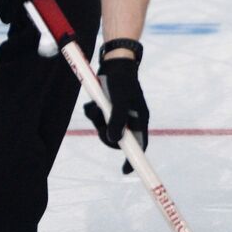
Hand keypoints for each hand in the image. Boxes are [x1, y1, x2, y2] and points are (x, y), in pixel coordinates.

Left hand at [83, 57, 148, 173]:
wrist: (114, 61)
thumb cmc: (121, 80)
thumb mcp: (119, 101)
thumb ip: (116, 120)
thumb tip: (114, 140)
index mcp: (139, 119)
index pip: (140, 144)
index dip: (134, 158)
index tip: (125, 171)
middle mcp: (130, 118)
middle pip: (119, 138)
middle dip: (106, 134)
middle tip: (99, 127)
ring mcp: (119, 113)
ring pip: (106, 128)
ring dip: (97, 121)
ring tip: (94, 107)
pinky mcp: (108, 107)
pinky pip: (99, 118)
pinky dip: (92, 113)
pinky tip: (91, 103)